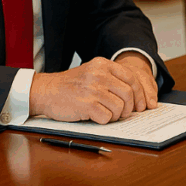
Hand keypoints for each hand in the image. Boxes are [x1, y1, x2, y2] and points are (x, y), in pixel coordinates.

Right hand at [29, 55, 158, 123]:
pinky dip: (104, 120)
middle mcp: (99, 74)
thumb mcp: (92, 73)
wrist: (45, 91)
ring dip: (116, 115)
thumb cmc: (71, 86)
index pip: (132, 77)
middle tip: (124, 114)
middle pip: (129, 93)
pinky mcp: (86, 104)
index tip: (140, 105)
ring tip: (106, 114)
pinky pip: (107, 117)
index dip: (140, 93)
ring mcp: (93, 89)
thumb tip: (136, 96)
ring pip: (120, 107)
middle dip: (129, 108)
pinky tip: (96, 117)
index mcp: (103, 64)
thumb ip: (112, 79)